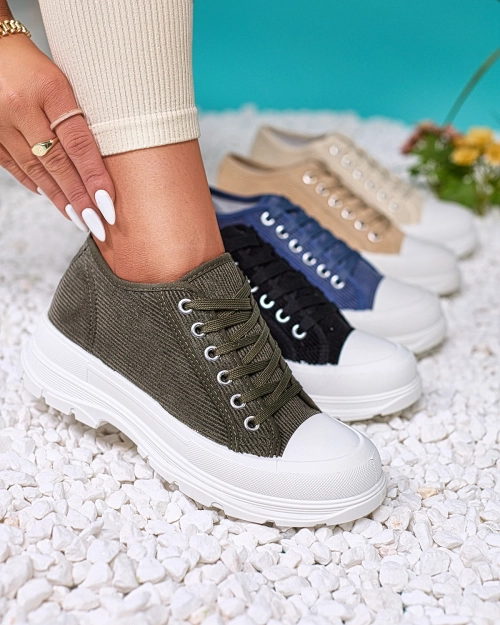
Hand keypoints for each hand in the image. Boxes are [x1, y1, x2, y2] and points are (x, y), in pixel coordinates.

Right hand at [0, 33, 114, 239]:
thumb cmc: (35, 64)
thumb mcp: (64, 81)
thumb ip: (79, 118)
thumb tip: (99, 165)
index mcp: (49, 88)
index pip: (78, 142)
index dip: (94, 177)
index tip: (108, 204)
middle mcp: (21, 106)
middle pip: (56, 162)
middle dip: (79, 198)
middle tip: (97, 224)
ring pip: (34, 169)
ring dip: (59, 198)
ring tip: (79, 219)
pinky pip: (12, 165)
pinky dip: (34, 183)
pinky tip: (50, 197)